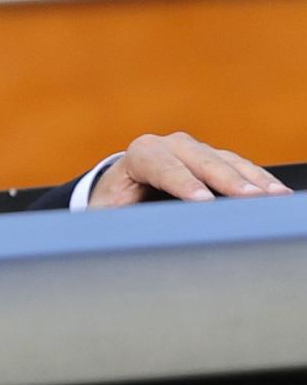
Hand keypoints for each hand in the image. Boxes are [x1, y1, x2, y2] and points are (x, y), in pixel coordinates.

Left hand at [89, 132, 291, 207]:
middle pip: (199, 159)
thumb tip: (128, 238)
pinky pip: (240, 168)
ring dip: (251, 180)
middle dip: (225, 179)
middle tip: (250, 198)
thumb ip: (117, 223)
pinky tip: (276, 193)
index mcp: (140, 155)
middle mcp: (169, 146)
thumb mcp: (108, 217)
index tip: (202, 201)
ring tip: (273, 197)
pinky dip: (258, 181)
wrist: (124, 192)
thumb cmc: (115, 208)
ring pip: (225, 161)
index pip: (160, 165)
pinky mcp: (215, 160)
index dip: (181, 182)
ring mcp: (195, 151)